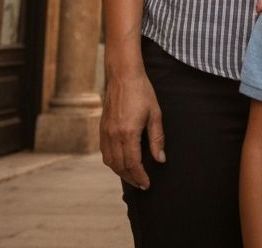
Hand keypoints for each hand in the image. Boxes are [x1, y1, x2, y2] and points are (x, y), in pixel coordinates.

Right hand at [100, 70, 164, 188]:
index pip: (133, 164)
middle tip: (142, 185)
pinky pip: (105, 153)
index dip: (140, 177)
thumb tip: (160, 159)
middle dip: (131, 178)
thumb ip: (157, 138)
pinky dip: (112, 163)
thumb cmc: (142, 93)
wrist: (123, 77)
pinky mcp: (102, 129)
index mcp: (128, 133)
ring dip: (121, 172)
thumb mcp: (155, 114)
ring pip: (110, 162)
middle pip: (120, 166)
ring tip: (133, 177)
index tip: (147, 185)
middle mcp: (114, 136)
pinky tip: (121, 163)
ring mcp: (105, 133)